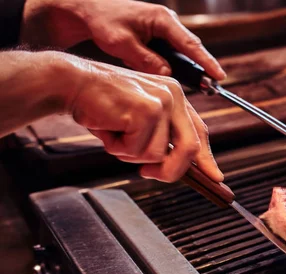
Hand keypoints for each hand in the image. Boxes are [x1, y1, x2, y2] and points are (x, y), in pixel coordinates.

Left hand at [20, 0, 225, 78]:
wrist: (88, 12)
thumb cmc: (102, 22)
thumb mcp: (121, 43)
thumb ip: (145, 59)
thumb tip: (167, 73)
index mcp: (162, 19)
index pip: (190, 44)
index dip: (206, 62)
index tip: (219, 75)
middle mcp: (167, 22)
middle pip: (191, 49)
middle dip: (202, 68)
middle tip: (213, 87)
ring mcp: (164, 30)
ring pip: (182, 54)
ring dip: (189, 70)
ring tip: (199, 87)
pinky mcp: (158, 38)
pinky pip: (172, 55)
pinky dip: (175, 67)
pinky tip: (176, 81)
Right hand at [61, 53, 222, 182]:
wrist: (71, 83)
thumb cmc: (100, 103)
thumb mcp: (137, 119)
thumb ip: (158, 136)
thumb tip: (171, 165)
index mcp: (174, 95)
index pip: (199, 131)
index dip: (206, 158)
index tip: (215, 177)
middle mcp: (173, 96)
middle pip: (189, 148)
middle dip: (171, 170)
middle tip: (148, 174)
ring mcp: (162, 102)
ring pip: (158, 154)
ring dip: (130, 154)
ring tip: (115, 133)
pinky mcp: (146, 111)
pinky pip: (138, 150)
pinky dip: (119, 148)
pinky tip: (109, 128)